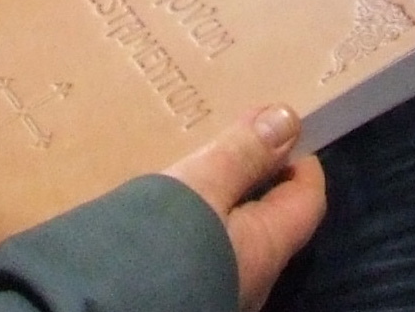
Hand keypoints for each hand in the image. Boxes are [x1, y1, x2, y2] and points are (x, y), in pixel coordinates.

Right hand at [162, 106, 325, 311]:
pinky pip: (207, 249)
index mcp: (268, 249)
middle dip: (255, 176)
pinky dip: (198, 221)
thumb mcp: (202, 185)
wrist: (107, 300)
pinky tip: (166, 208)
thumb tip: (289, 119)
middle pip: (271, 218)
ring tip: (192, 169)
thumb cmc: (162, 240)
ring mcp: (223, 289)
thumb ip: (244, 154)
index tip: (274, 126)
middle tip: (228, 140)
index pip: (308, 199)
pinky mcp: (192, 291)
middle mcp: (254, 278)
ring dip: (223, 201)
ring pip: (235, 236)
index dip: (299, 158)